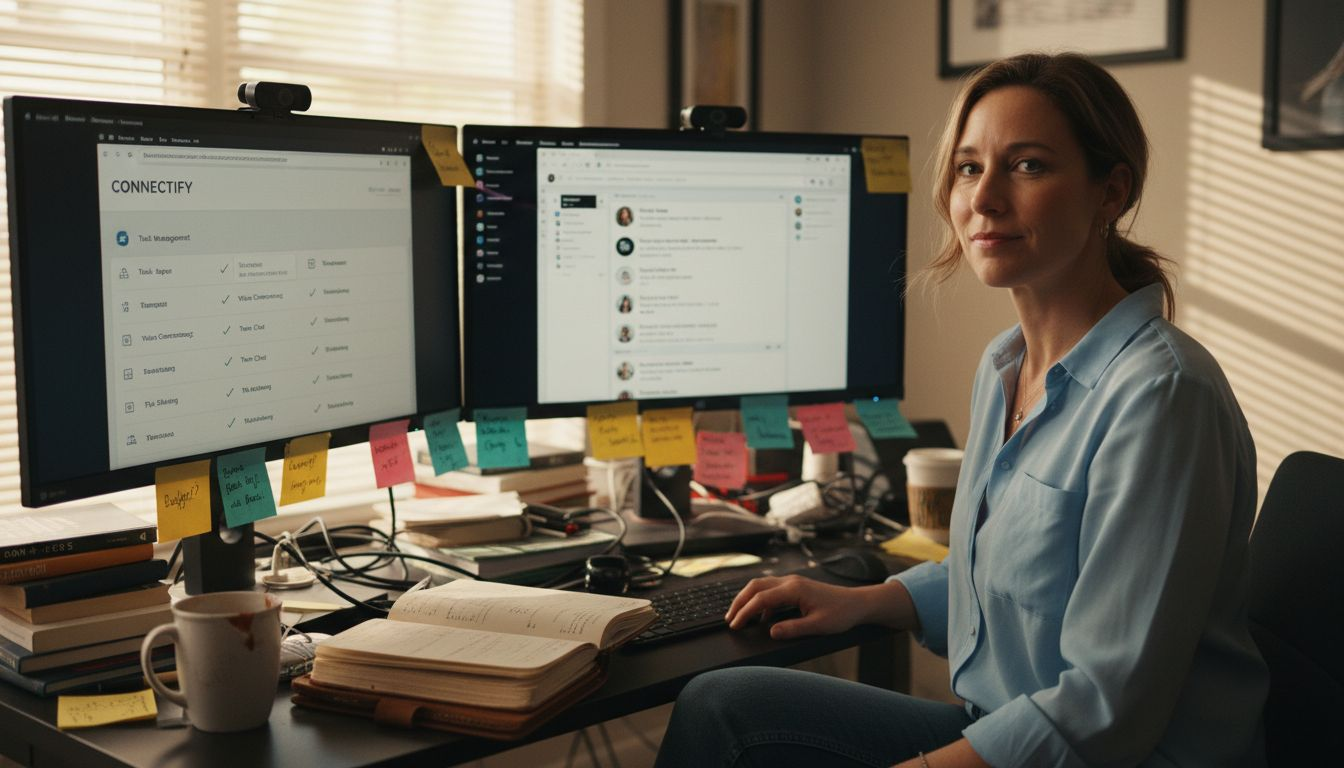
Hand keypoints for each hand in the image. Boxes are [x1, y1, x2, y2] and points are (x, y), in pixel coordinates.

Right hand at [724, 574, 872, 639]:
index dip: (745, 612)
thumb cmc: (841, 613)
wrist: (857, 603)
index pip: (761, 599)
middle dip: (739, 602)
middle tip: (729, 618)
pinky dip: (760, 601)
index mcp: (794, 589)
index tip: (735, 625)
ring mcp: (792, 582)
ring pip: (761, 586)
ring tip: (739, 616)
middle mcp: (790, 582)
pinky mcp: (795, 587)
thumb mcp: (818, 626)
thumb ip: (793, 629)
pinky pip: (771, 590)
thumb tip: (771, 632)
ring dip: (748, 599)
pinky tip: (761, 617)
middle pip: (755, 587)